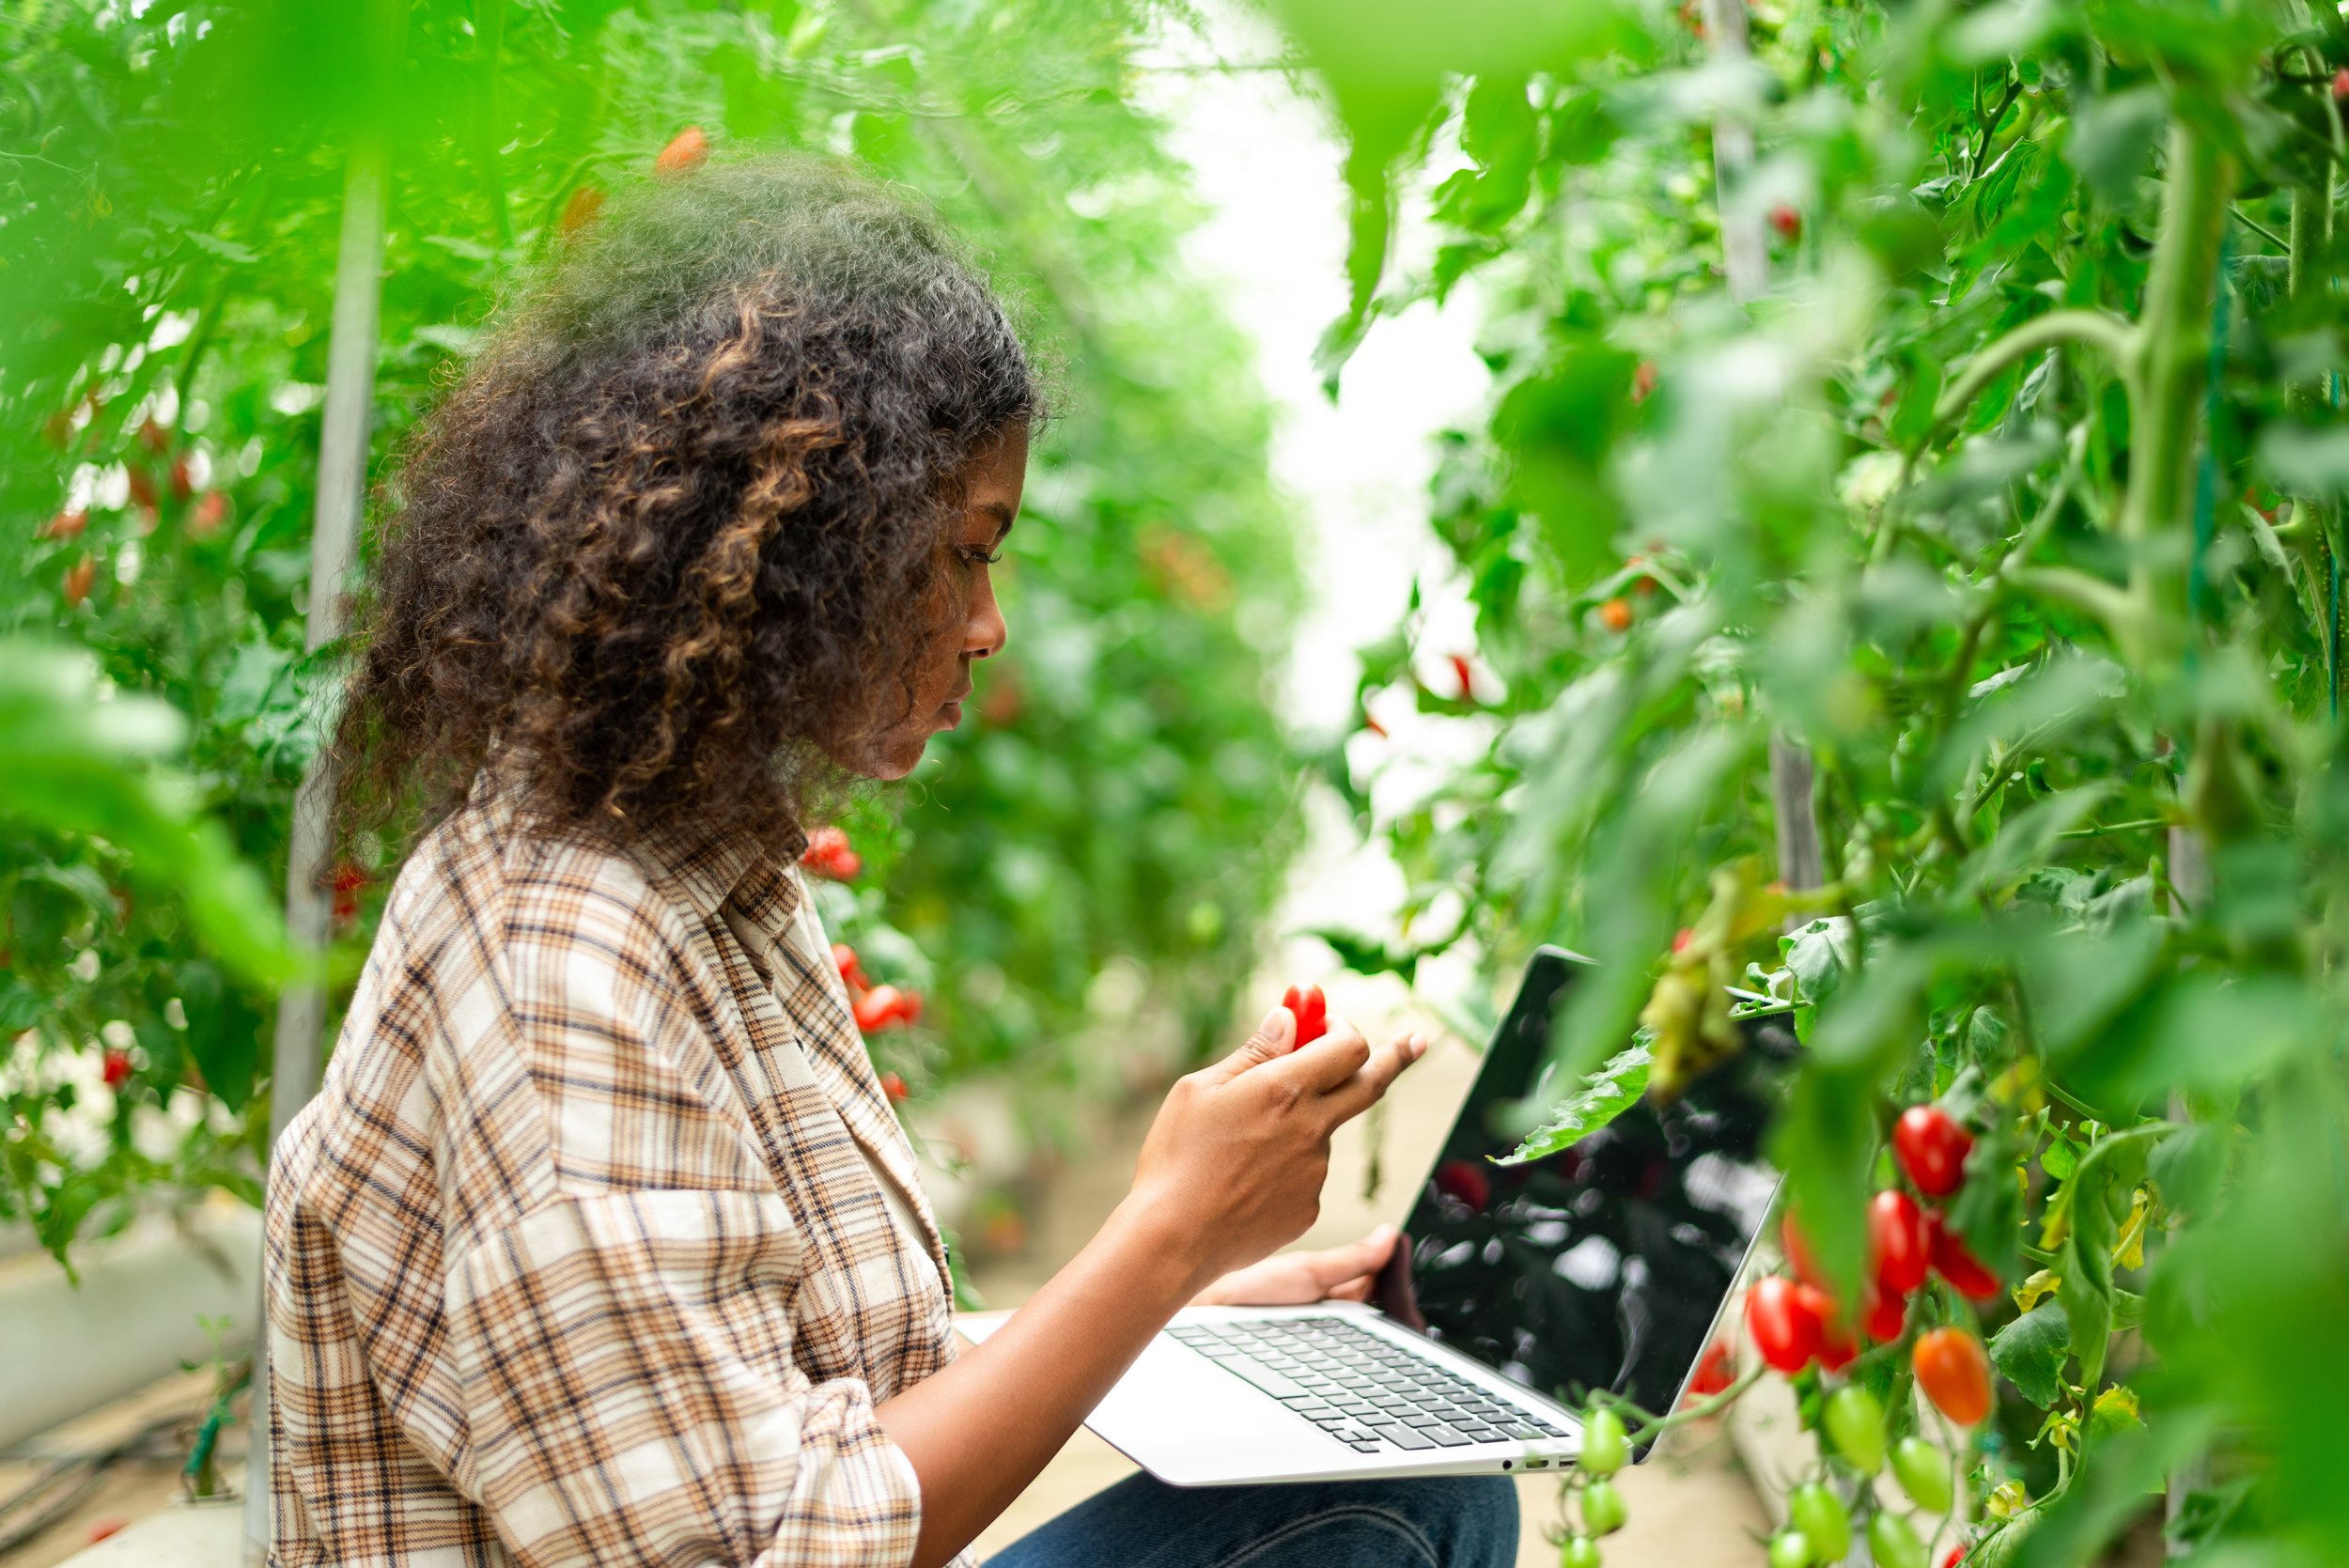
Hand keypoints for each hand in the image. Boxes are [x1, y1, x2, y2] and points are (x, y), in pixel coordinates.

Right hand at [1116, 1006, 1424, 1296]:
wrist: (1173, 1239)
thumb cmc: (1176, 1157)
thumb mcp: (1201, 1089)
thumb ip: (1255, 1052)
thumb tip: (1291, 1019)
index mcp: (1285, 1089)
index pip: (1349, 1045)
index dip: (1344, 1029)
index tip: (1331, 1025)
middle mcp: (1312, 1128)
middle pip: (1371, 1083)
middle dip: (1398, 1056)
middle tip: (1417, 1040)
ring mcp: (1315, 1171)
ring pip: (1323, 1131)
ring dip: (1302, 1122)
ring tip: (1234, 1147)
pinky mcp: (1309, 1207)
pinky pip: (1306, 1172)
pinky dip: (1285, 1164)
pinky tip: (1240, 1180)